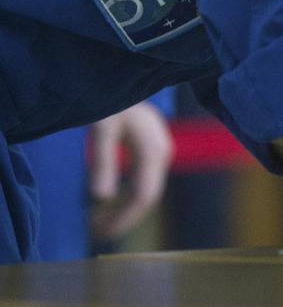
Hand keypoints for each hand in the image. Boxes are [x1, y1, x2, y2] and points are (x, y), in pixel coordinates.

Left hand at [89, 102, 173, 239]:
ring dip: (124, 208)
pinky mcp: (153, 149)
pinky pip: (144, 180)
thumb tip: (100, 198)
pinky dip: (126, 195)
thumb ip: (102, 161)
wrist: (123, 74)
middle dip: (123, 217)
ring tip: (97, 221)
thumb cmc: (111, 100)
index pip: (143, 195)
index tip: (99, 233)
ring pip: (147, 189)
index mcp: (153, 150)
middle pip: (148, 196)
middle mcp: (162, 153)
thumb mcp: (102, 129)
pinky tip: (108, 200)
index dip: (123, 218)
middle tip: (95, 232)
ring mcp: (160, 151)